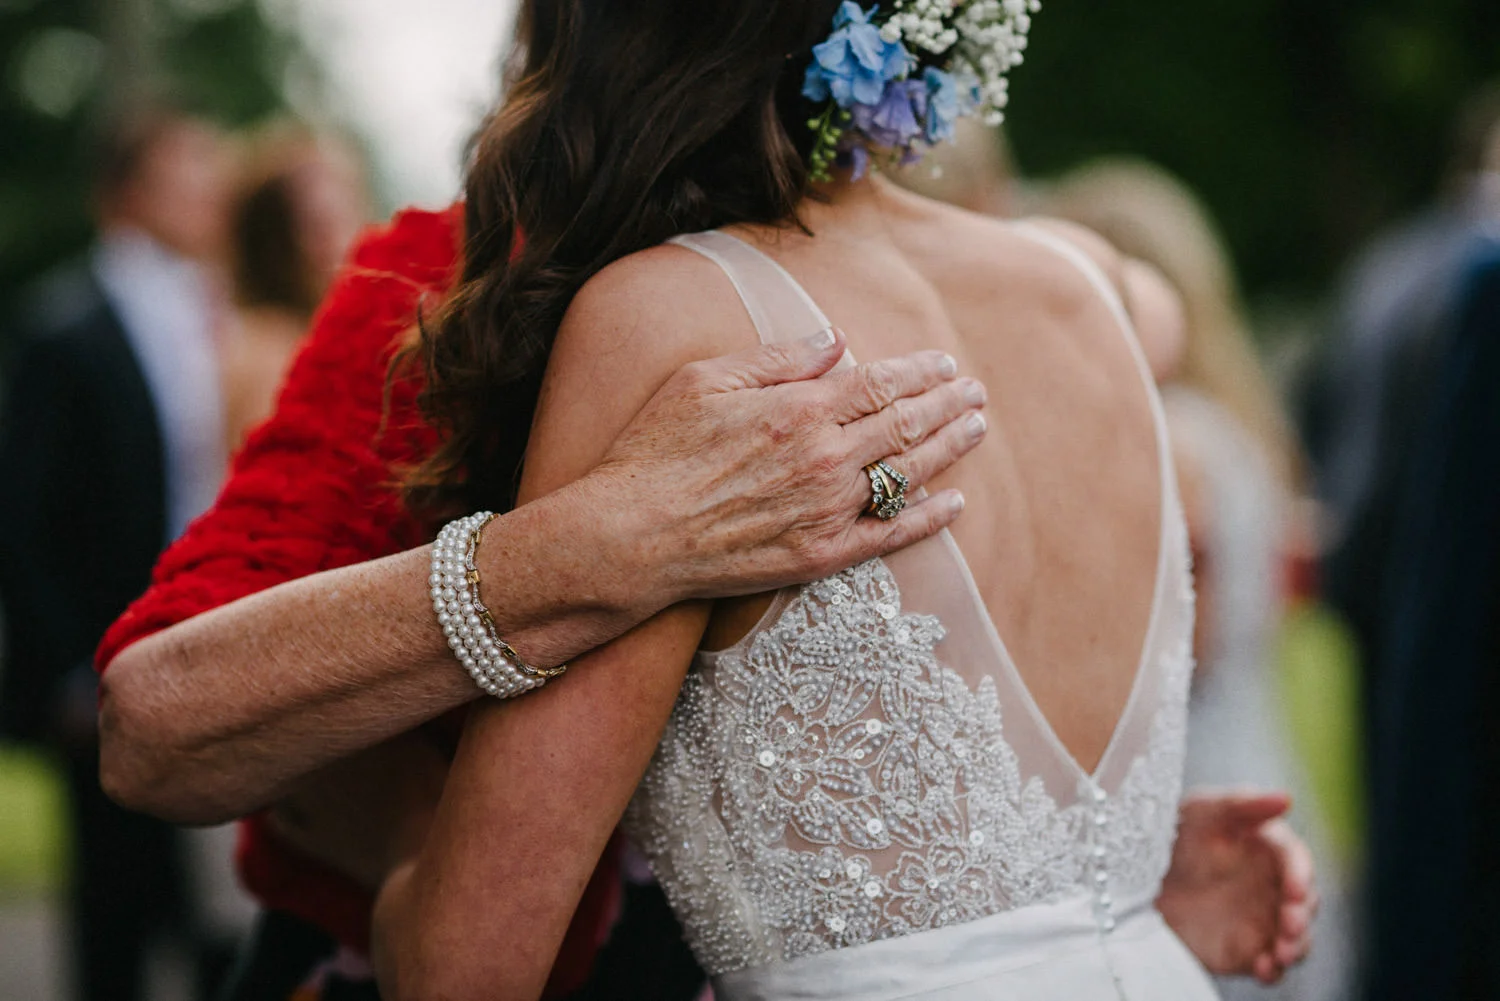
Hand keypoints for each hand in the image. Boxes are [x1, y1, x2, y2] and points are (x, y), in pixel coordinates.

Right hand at [591, 327, 987, 604]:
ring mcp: (827, 511)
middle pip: (906, 424)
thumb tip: (835, 341)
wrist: (629, 538)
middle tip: (975, 392)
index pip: (880, 382)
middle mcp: (825, 459)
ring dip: (950, 449)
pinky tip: (953, 505)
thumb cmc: (655, 452)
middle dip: (948, 404)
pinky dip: (928, 519)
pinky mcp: (819, 556)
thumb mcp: (704, 380)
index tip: (943, 363)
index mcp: (800, 410)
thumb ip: (777, 360)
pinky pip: (889, 536)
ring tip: (976, 429)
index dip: (919, 371)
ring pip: (907, 474)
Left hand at [1157, 791, 1317, 983]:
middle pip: (1304, 903)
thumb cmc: (1170, 832)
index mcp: (1265, 847)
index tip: (1295, 890)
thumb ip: (1240, 803)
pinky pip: (1270, 965)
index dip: (1300, 875)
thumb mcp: (1198, 811)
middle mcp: (1269, 885)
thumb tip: (1286, 799)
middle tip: (1290, 925)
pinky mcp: (1244, 950)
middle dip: (1302, 915)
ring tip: (1282, 953)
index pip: (1295, 860)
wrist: (1131, 878)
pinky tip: (1263, 968)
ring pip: (1295, 938)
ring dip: (1296, 947)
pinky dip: (1273, 970)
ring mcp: (1259, 919)